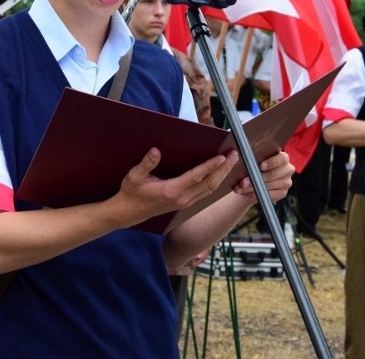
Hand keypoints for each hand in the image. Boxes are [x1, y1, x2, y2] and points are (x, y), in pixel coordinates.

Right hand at [112, 148, 238, 225]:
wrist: (129, 213)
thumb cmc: (131, 193)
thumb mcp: (134, 176)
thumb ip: (146, 164)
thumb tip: (156, 151)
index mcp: (171, 191)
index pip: (196, 176)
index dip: (210, 166)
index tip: (222, 156)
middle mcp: (182, 198)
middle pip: (209, 184)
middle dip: (223, 169)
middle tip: (235, 155)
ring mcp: (185, 203)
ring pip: (209, 189)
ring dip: (222, 175)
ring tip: (231, 161)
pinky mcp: (185, 203)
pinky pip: (205, 192)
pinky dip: (215, 182)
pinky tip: (220, 173)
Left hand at [231, 151, 293, 202]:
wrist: (250, 183)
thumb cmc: (251, 168)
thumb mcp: (250, 160)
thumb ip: (246, 157)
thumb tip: (236, 154)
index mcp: (282, 157)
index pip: (282, 158)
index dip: (272, 162)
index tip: (261, 166)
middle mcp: (287, 169)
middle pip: (274, 173)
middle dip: (257, 178)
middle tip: (243, 181)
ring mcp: (286, 182)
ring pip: (271, 185)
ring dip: (254, 187)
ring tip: (242, 187)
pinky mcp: (283, 193)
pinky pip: (270, 195)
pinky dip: (258, 194)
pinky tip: (249, 192)